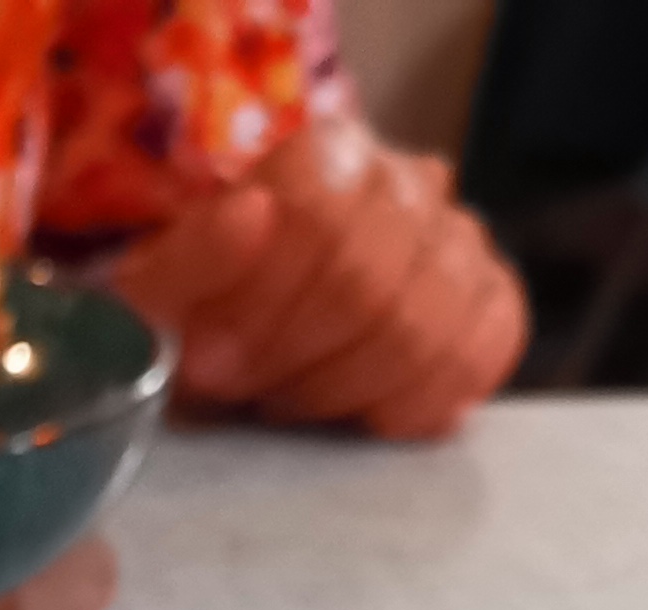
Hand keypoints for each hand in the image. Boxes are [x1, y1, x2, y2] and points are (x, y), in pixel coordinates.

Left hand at [106, 116, 525, 441]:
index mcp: (325, 156)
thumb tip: (253, 212)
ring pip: (429, 327)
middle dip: (297, 362)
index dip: (262, 311)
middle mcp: (407, 181)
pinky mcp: (490, 302)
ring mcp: (460, 241)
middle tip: (254, 391)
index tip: (212, 367)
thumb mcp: (157, 296)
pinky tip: (372, 415)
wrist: (239, 350)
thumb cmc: (197, 321)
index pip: (320, 220)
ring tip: (299, 399)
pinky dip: (424, 398)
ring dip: (348, 390)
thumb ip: (189, 258)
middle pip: (372, 285)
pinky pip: (488, 348)